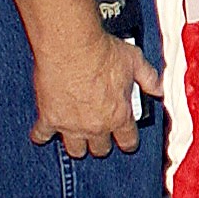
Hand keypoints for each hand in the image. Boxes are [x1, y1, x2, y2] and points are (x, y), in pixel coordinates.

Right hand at [33, 30, 158, 158]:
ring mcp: (71, 125)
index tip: (125, 142)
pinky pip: (41, 136)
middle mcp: (96, 126)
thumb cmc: (103, 53)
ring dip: (76, 145)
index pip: (128, 141)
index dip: (128, 143)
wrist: (71, 47)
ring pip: (74, 150)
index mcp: (119, 116)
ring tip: (76, 137)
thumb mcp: (135, 61)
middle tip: (99, 135)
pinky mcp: (48, 118)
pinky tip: (43, 132)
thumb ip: (149, 78)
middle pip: (100, 149)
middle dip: (101, 144)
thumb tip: (158, 89)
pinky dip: (41, 135)